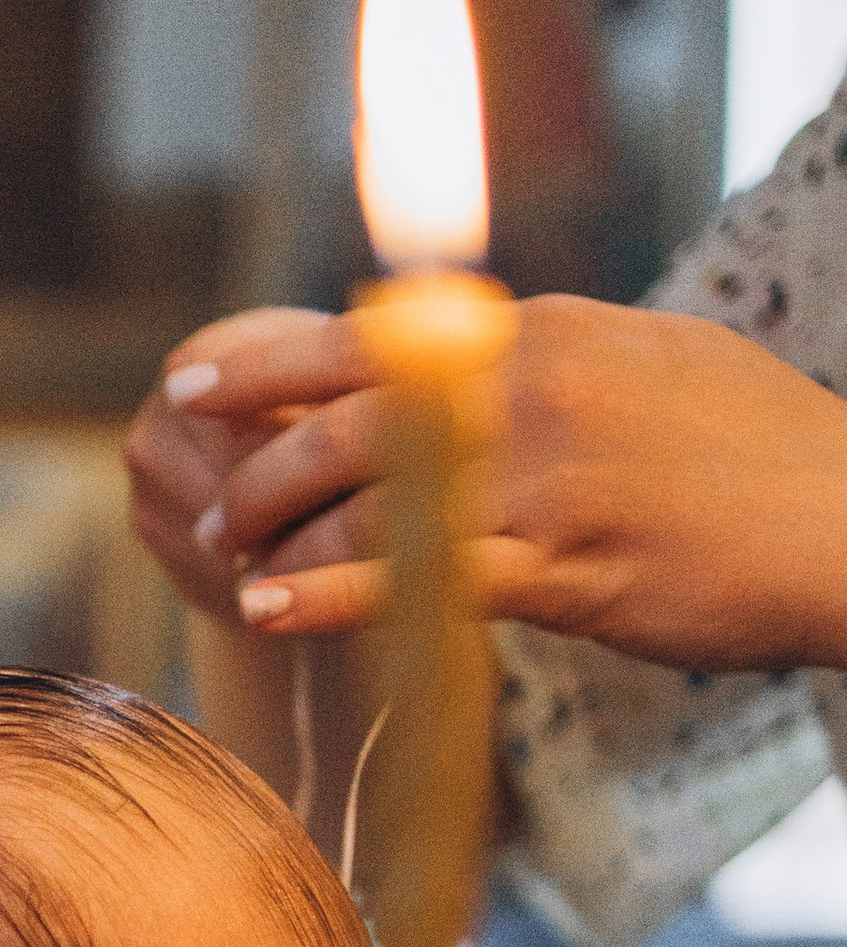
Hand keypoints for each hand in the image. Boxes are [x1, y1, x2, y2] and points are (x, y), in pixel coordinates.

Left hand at [139, 296, 846, 670]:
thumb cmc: (756, 447)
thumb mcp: (645, 359)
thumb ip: (546, 357)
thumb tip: (471, 347)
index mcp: (536, 334)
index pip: (365, 341)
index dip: (261, 367)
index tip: (190, 388)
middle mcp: (523, 395)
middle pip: (340, 425)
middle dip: (255, 473)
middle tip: (209, 515)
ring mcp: (539, 482)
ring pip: (365, 509)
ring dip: (281, 544)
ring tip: (234, 571)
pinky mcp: (559, 569)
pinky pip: (413, 584)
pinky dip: (327, 597)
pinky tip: (271, 612)